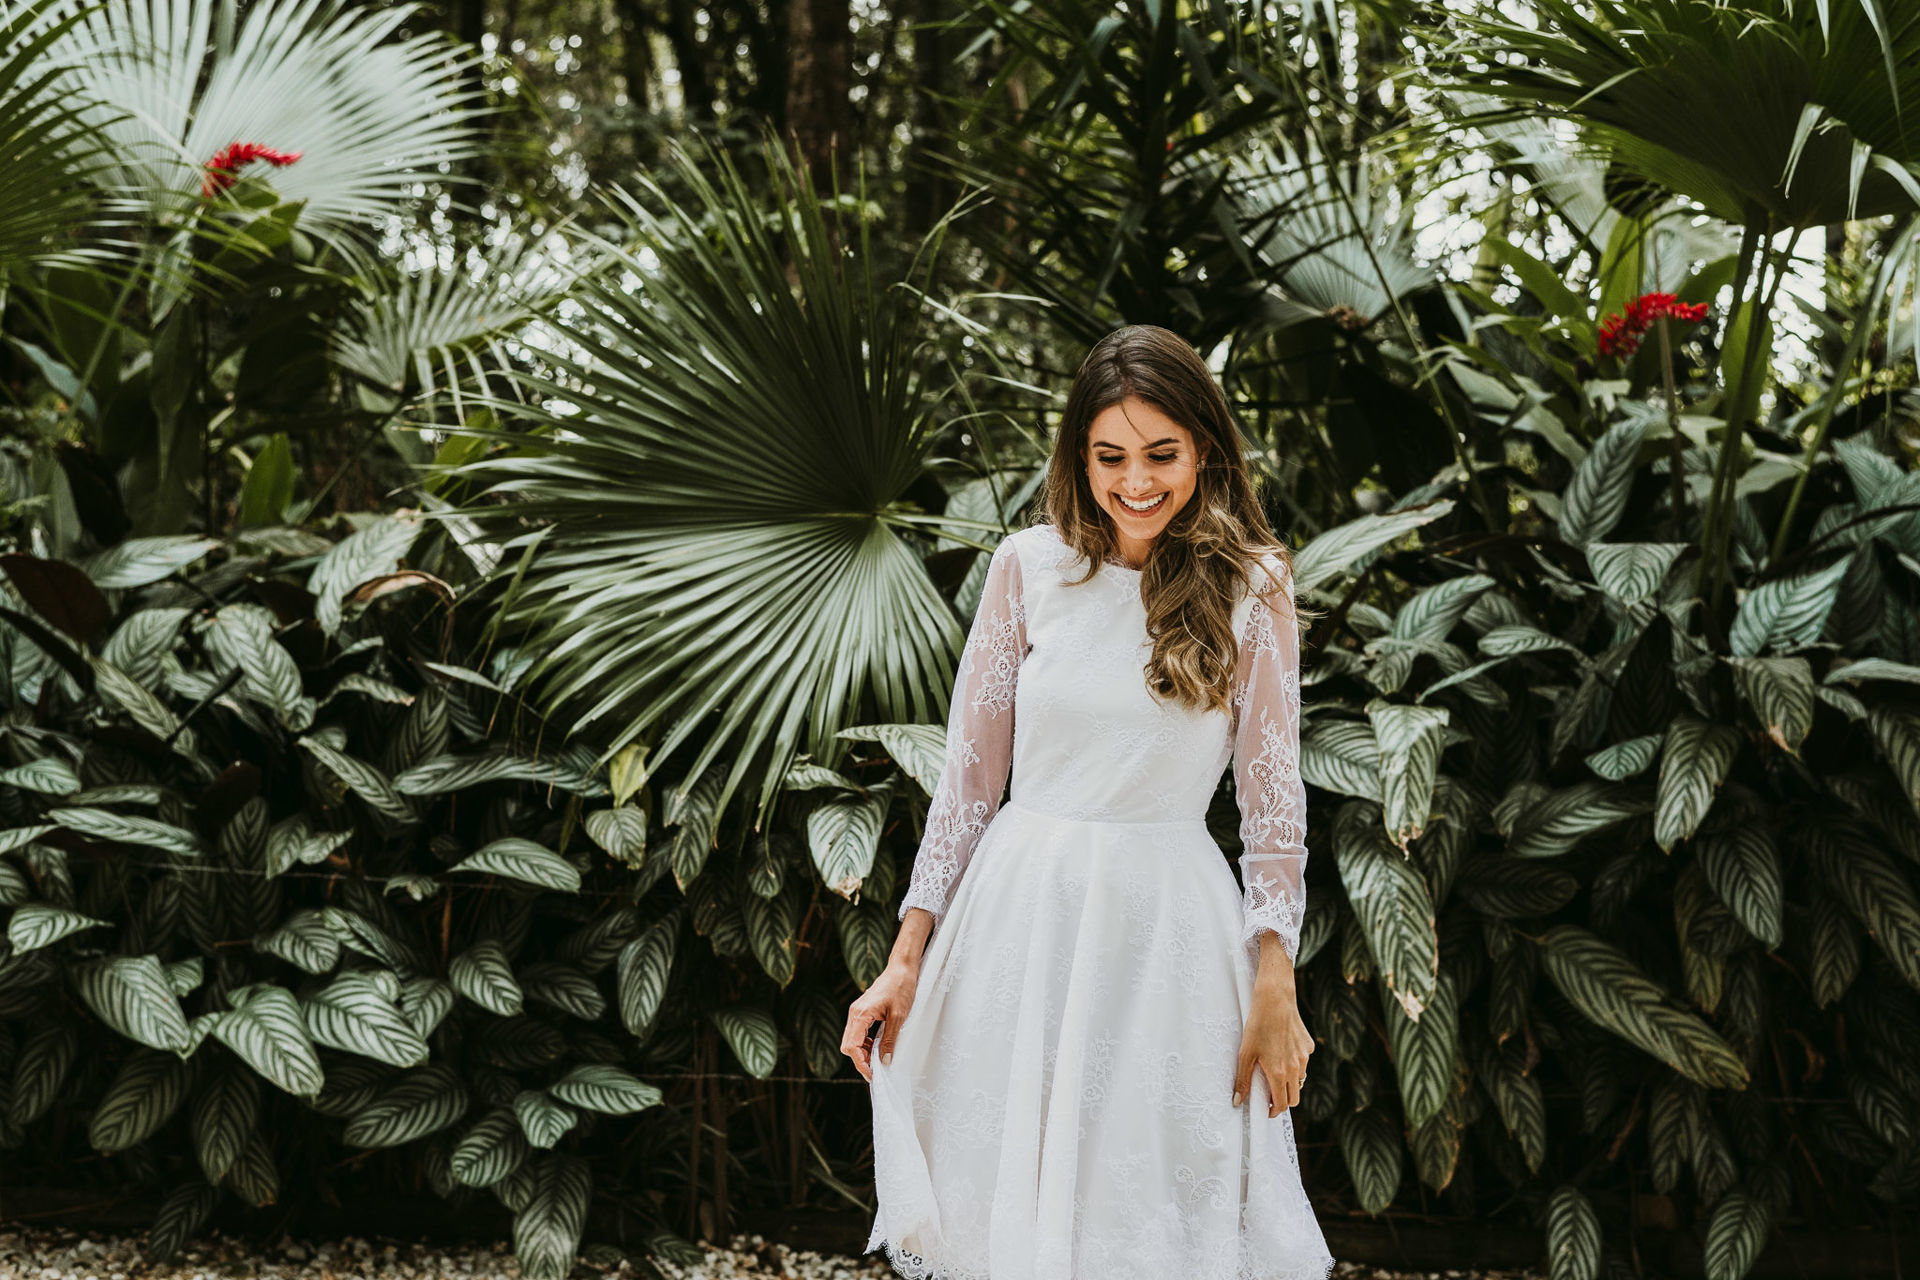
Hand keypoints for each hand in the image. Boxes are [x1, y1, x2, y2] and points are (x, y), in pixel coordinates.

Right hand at [842, 957, 918, 1081]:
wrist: (901, 969)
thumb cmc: (901, 988)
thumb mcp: (899, 1017)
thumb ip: (890, 1040)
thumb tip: (885, 1062)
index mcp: (860, 1014)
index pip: (852, 1046)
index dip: (860, 1063)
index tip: (872, 1074)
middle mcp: (854, 1013)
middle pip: (848, 1045)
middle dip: (861, 1059)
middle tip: (877, 1070)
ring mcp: (857, 1012)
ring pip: (852, 1040)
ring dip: (863, 1052)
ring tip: (879, 1060)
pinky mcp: (862, 1011)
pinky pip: (858, 1033)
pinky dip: (866, 1043)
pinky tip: (878, 1046)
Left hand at [1232, 975, 1312, 1117]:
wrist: (1275, 999)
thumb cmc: (1258, 1025)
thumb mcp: (1245, 1053)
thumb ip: (1243, 1080)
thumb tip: (1237, 1101)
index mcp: (1280, 1073)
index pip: (1283, 1104)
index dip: (1274, 1111)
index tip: (1267, 1110)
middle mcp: (1296, 1068)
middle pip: (1295, 1097)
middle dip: (1283, 1101)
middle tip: (1270, 1095)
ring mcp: (1304, 1057)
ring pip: (1300, 1079)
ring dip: (1290, 1082)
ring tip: (1275, 1072)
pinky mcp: (1308, 1045)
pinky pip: (1304, 1061)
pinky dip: (1296, 1063)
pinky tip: (1283, 1050)